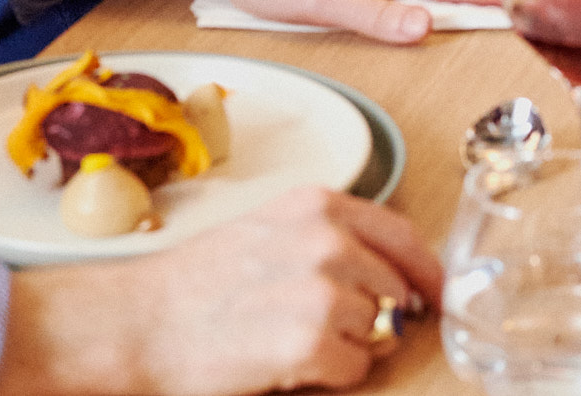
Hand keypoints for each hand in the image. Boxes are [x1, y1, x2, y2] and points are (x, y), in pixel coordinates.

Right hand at [0, 186, 441, 395]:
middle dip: (381, 316)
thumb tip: (392, 272)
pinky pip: (357, 368)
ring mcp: (324, 290)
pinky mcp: (312, 341)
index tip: (439, 295)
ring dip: (351, 346)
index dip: (427, 271)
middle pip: (398, 288)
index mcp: (320, 205)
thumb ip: (333, 238)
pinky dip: (333, 375)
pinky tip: (293, 363)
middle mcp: (329, 239)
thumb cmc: (198, 283)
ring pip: (380, 329)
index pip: (404, 235)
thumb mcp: (272, 229)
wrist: (141, 322)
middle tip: (335, 330)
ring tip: (300, 342)